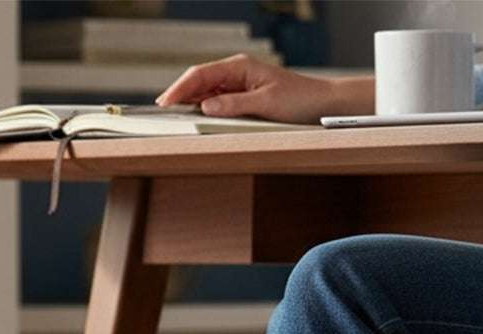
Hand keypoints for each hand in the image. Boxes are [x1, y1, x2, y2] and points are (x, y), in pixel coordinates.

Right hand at [155, 55, 373, 123]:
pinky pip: (216, 102)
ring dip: (188, 102)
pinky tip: (193, 117)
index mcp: (240, 67)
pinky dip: (202, 109)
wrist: (321, 104)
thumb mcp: (265, 104)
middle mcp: (236, 73)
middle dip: (178, 94)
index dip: (179, 89)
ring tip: (171, 116)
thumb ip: (233, 104)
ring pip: (205, 92)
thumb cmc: (298, 100)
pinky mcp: (242, 98)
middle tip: (160, 112)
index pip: (200, 74)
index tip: (164, 103)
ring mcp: (238, 85)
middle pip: (198, 81)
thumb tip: (204, 106)